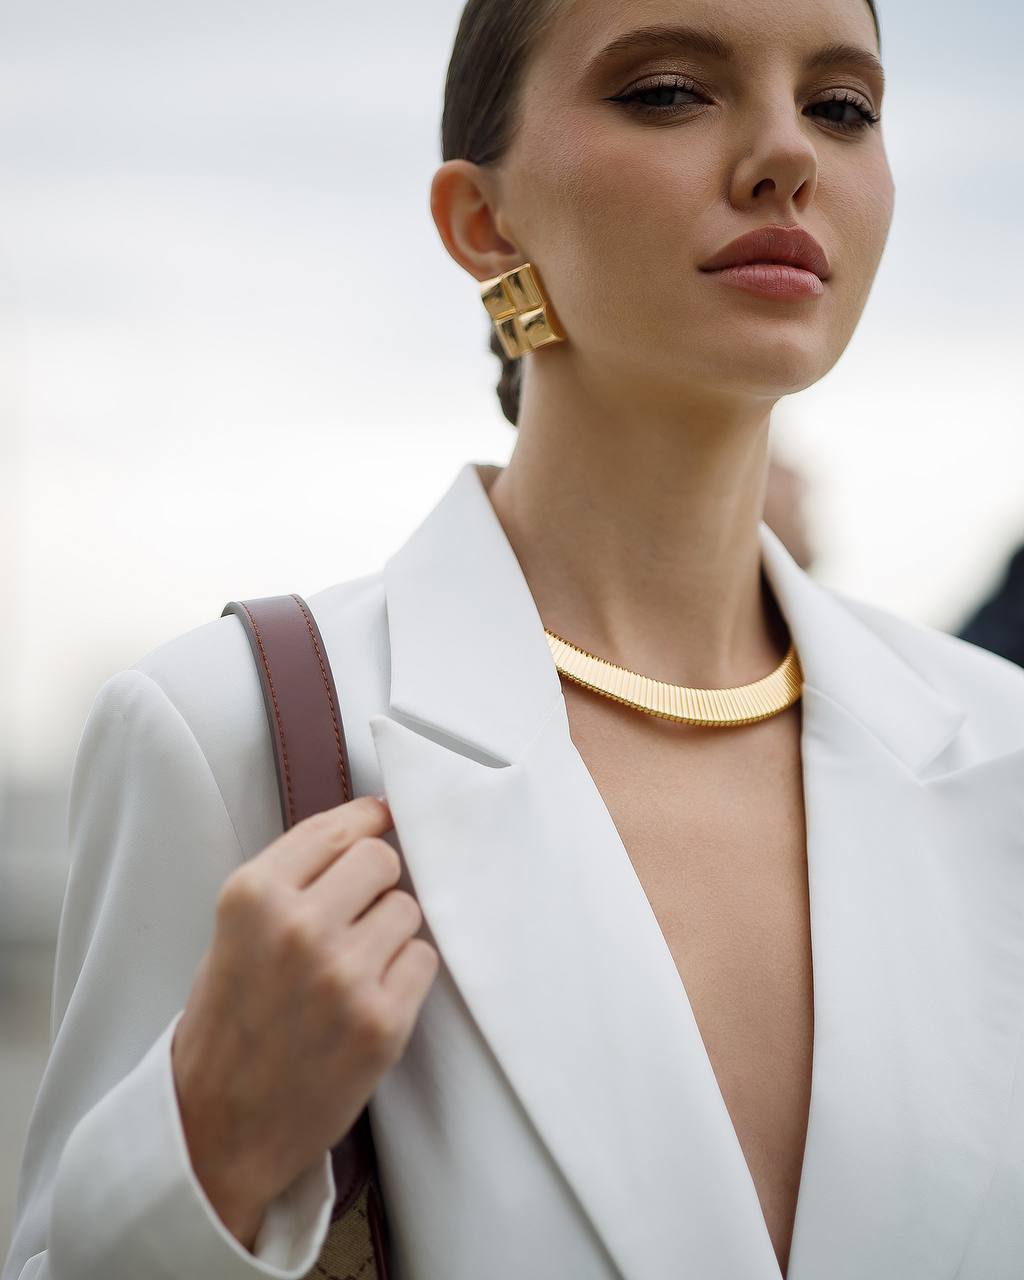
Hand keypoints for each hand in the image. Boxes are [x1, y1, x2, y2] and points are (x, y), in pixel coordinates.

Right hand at [171, 794, 438, 1246]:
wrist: (219, 1128)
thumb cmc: (230, 1023)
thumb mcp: (235, 931)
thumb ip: (293, 878)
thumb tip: (368, 825)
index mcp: (253, 896)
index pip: (336, 828)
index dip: (365, 821)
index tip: (379, 819)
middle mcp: (299, 926)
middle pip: (381, 860)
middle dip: (375, 882)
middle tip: (356, 914)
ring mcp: (344, 974)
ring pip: (407, 909)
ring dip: (390, 932)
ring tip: (354, 968)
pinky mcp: (382, 1021)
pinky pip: (423, 959)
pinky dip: (405, 974)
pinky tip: (370, 997)